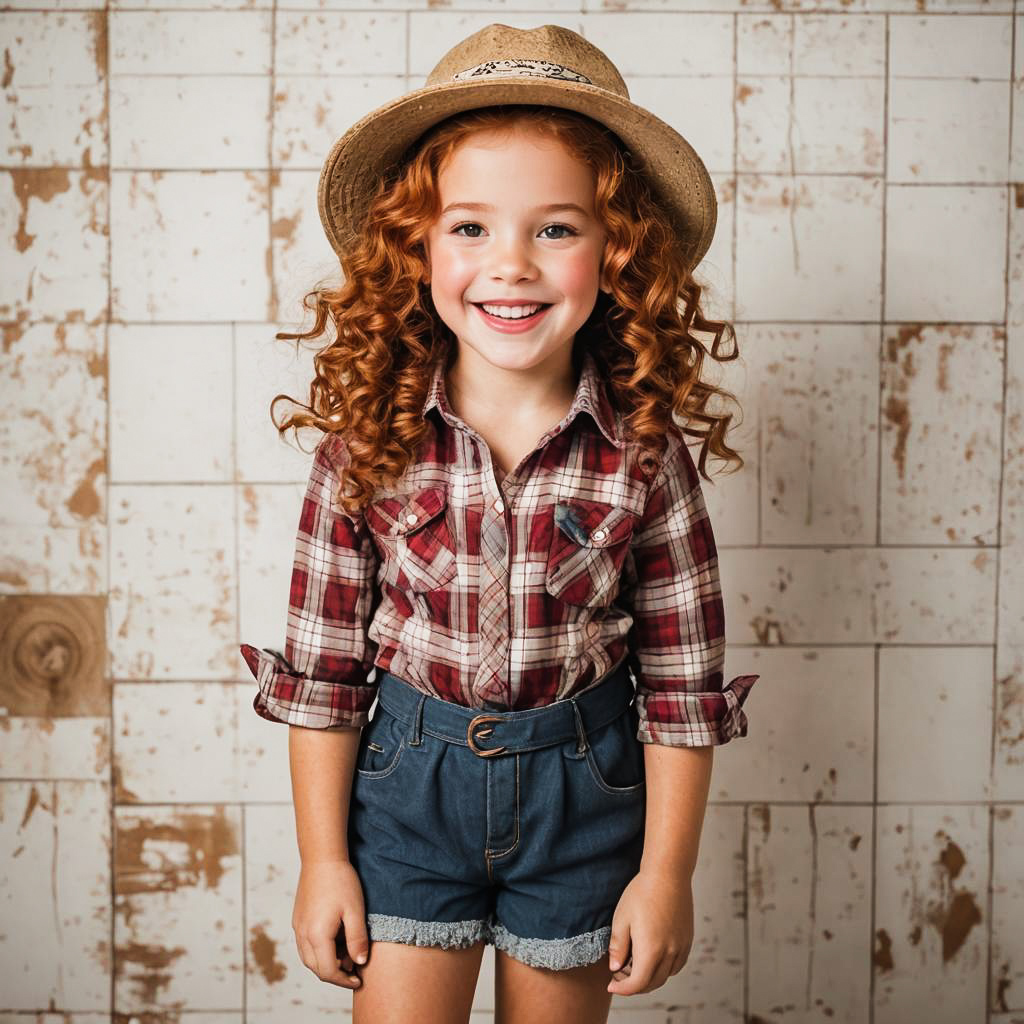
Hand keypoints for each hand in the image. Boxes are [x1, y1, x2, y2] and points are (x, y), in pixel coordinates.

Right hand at [292, 859, 369, 988]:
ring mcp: (298, 927)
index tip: (358, 980)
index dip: (344, 980)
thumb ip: (357, 939)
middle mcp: (303, 934)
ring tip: (347, 953)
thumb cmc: (341, 881)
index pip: (328, 971)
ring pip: (309, 958)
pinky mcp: (298, 919)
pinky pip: (305, 945)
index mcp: (317, 935)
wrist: (322, 857)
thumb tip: (360, 962)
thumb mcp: (355, 911)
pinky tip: (335, 940)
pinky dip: (319, 951)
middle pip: (316, 968)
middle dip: (336, 974)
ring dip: (326, 963)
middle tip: (355, 968)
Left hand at [606, 868, 693, 995]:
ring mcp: (681, 946)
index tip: (611, 985)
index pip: (637, 984)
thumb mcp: (621, 918)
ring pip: (666, 975)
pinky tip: (653, 956)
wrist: (667, 874)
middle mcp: (669, 952)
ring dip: (650, 978)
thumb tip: (615, 968)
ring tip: (634, 964)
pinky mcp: (687, 939)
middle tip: (619, 974)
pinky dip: (665, 968)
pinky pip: (677, 964)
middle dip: (634, 985)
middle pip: (652, 983)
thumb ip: (618, 947)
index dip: (622, 989)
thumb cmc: (641, 893)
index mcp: (651, 950)